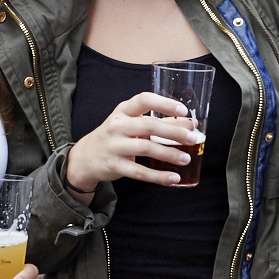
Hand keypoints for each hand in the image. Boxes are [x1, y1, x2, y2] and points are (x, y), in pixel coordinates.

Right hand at [66, 92, 197, 189]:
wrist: (86, 157)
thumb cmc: (116, 136)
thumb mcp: (132, 124)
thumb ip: (159, 123)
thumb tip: (190, 124)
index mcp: (123, 111)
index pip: (143, 100)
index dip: (164, 103)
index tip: (183, 110)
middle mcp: (117, 126)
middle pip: (148, 126)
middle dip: (173, 132)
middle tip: (193, 138)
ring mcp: (114, 146)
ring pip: (145, 149)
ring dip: (169, 154)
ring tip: (186, 158)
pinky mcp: (115, 165)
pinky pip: (139, 172)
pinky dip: (158, 176)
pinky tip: (173, 178)